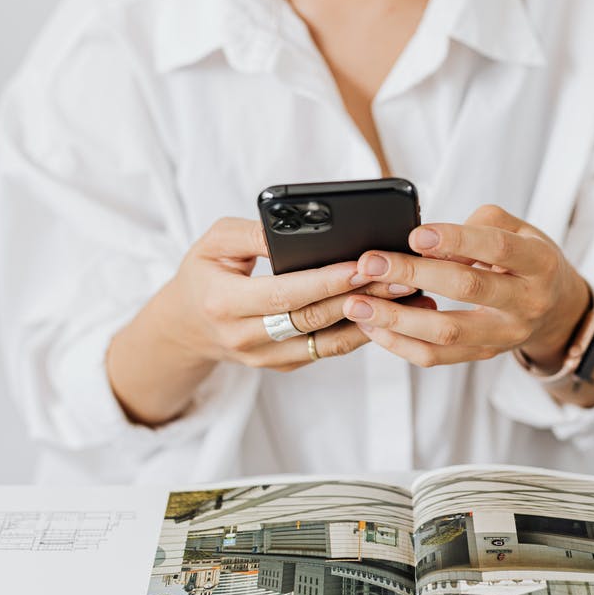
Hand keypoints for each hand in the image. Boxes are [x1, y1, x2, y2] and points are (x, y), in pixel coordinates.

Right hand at [149, 217, 412, 370]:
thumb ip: (253, 233)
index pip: (284, 294)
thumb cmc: (204, 273)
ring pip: (327, 341)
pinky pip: (327, 350)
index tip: (361, 264)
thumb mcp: (214, 242)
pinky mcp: (285, 365)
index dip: (325, 281)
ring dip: (370, 319)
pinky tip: (387, 312)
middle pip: (313, 319)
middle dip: (359, 297)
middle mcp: (245, 338)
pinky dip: (358, 332)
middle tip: (400, 275)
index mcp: (224, 303)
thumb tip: (294, 229)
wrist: (187, 326)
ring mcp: (266, 358)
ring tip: (406, 296)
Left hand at [341, 205, 590, 368]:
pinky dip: (400, 343)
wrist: (557, 309)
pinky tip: (373, 327)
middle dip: (413, 273)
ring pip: (447, 332)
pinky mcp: (482, 355)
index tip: (414, 234)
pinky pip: (437, 357)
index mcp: (538, 263)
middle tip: (371, 263)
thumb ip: (479, 225)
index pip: (497, 248)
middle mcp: (526, 303)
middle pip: (467, 288)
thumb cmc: (529, 260)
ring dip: (396, 319)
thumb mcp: (520, 230)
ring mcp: (504, 335)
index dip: (456, 239)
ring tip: (357, 304)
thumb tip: (428, 242)